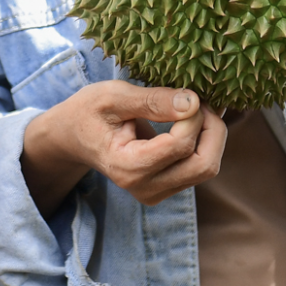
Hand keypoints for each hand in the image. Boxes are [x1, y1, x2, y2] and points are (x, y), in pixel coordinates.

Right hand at [20, 82, 225, 215]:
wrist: (72, 137)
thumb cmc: (88, 111)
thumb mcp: (112, 96)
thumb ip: (152, 100)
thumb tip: (193, 102)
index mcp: (128, 167)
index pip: (180, 146)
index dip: (193, 116)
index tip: (186, 93)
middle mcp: (144, 188)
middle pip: (204, 165)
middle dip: (213, 130)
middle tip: (203, 102)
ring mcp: (156, 192)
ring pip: (207, 167)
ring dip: (211, 136)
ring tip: (198, 108)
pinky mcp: (166, 188)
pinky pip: (200, 168)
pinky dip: (205, 143)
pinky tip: (193, 121)